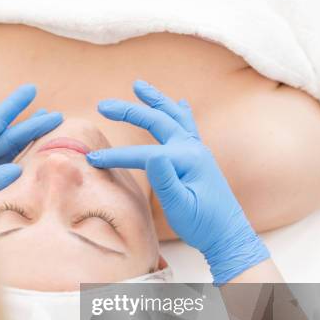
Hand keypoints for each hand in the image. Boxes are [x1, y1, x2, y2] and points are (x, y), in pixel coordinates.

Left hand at [0, 84, 61, 197]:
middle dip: (34, 126)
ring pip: (14, 152)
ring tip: (53, 127)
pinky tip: (42, 157)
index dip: (14, 106)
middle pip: (10, 136)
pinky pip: (13, 172)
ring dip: (34, 140)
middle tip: (59, 116)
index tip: (31, 89)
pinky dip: (28, 163)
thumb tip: (16, 171)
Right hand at [87, 80, 268, 283]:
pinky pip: (187, 126)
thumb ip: (167, 182)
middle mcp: (193, 149)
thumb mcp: (182, 208)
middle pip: (157, 122)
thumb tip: (154, 156)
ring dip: (155, 100)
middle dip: (129, 111)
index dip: (117, 156)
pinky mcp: (199, 157)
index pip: (144, 154)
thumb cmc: (203, 224)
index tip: (92, 159)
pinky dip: (179, 112)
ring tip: (138, 85)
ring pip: (172, 116)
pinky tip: (179, 102)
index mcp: (187, 160)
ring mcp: (197, 150)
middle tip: (103, 105)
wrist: (228, 234)